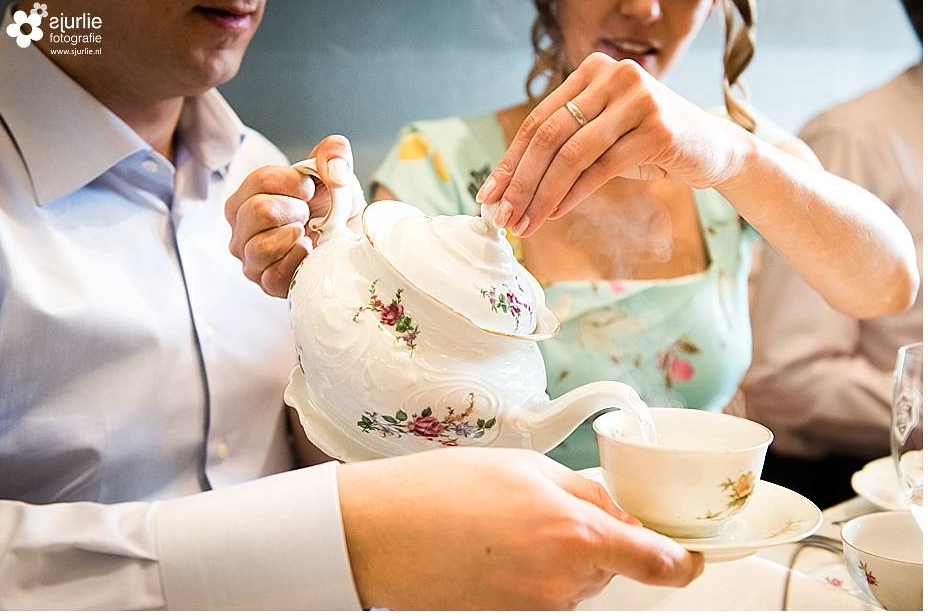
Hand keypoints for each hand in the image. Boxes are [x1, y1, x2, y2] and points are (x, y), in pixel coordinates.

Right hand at [225, 135, 363, 296]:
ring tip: (307, 233)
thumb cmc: (333, 209)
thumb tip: (332, 165)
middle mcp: (241, 229)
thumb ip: (333, 152)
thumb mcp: (337, 173)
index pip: (260, 180)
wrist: (350, 242)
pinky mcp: (267, 285)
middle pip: (258, 210)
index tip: (310, 190)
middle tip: (308, 215)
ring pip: (261, 246)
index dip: (294, 182)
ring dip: (295, 236)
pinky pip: (275, 275)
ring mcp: (251, 259)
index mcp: (247, 197)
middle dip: (295, 209)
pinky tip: (309, 252)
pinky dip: (298, 261)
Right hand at [337, 447, 703, 609]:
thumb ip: (585, 492)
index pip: (660, 564)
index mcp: (577, 535)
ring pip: (575, 580)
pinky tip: (492, 547)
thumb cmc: (441, 492)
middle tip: (542, 507)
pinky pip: (542, 594)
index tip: (690, 556)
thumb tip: (618, 513)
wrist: (379, 533)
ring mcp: (535, 608)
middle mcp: (563, 583)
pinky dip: (530, 571)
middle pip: (610, 566)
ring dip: (558, 554)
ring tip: (504, 525)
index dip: (684, 563)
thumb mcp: (525, 468)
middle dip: (594, 538)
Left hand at [477, 52, 751, 236]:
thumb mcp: (601, 135)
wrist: (712, 148)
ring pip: (571, 155)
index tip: (490, 194)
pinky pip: (600, 170)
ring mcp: (637, 101)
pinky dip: (572, 195)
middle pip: (549, 137)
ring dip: (542, 195)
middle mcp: (614, 76)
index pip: (539, 120)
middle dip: (521, 182)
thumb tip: (508, 187)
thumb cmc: (646, 144)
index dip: (511, 161)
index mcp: (592, 71)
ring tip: (526, 223)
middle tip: (505, 216)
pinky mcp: (656, 131)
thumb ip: (562, 146)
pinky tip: (554, 214)